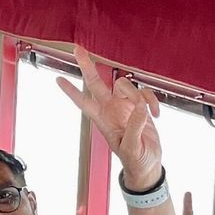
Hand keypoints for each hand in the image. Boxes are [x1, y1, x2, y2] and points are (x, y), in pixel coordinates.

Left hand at [57, 45, 162, 191]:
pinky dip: (153, 102)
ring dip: (139, 95)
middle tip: (78, 50)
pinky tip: (157, 114)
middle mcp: (111, 109)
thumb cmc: (135, 159)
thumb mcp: (132, 147)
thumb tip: (139, 108)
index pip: (83, 102)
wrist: (148, 164)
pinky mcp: (140, 107)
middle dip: (87, 66)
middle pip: (95, 83)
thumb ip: (135, 127)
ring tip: (149, 113)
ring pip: (126, 85)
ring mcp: (125, 106)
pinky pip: (145, 94)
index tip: (58, 79)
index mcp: (103, 119)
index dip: (71, 91)